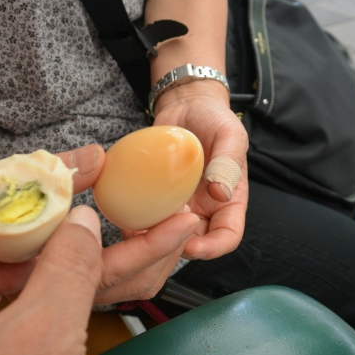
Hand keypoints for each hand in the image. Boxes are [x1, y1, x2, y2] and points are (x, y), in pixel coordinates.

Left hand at [154, 80, 248, 260]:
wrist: (186, 105)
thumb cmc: (214, 119)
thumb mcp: (230, 135)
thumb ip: (228, 162)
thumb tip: (221, 193)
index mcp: (229, 201)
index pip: (227, 236)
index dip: (213, 248)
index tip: (192, 247)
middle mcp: (204, 208)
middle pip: (194, 242)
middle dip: (176, 248)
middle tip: (156, 240)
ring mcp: (179, 204)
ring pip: (167, 234)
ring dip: (152, 237)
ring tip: (137, 232)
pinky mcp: (156, 196)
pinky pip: (147, 215)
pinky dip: (136, 220)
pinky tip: (124, 216)